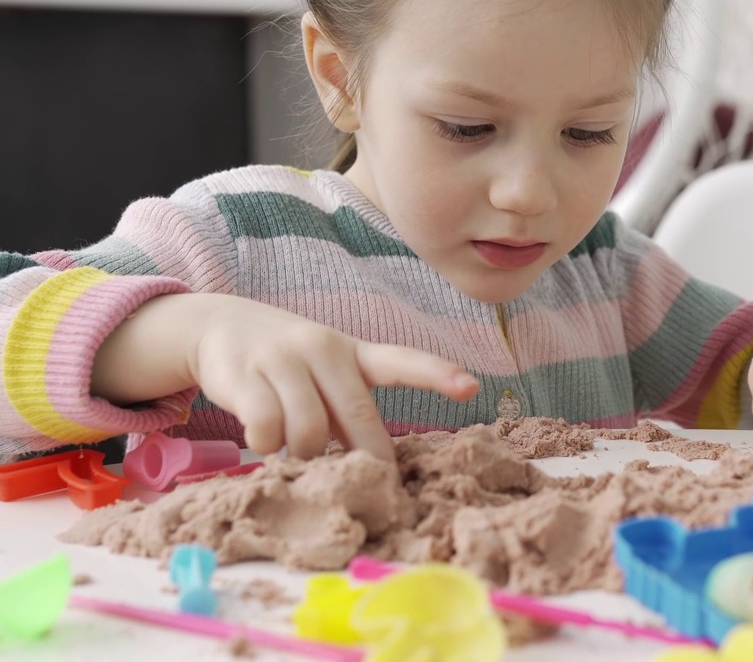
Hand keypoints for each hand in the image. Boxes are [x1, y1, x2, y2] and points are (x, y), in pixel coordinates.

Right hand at [92, 294, 478, 461]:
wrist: (221, 326)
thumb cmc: (289, 364)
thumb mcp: (326, 374)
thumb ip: (348, 411)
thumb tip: (371, 471)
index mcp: (353, 353)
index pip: (401, 361)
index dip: (437, 375)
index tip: (471, 388)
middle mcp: (323, 350)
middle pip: (358, 416)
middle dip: (368, 458)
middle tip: (370, 487)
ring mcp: (283, 360)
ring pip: (311, 432)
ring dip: (306, 456)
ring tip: (296, 454)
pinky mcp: (244, 375)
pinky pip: (267, 431)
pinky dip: (267, 449)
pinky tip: (263, 443)